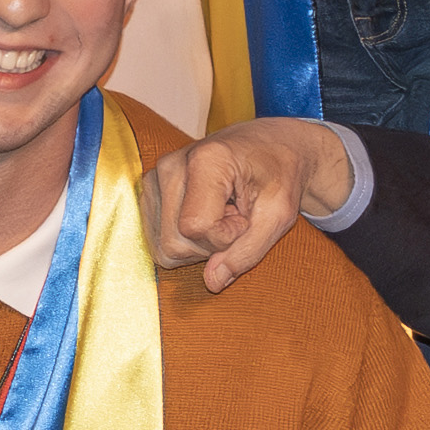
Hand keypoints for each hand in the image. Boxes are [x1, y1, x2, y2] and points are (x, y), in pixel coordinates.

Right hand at [152, 118, 360, 291]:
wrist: (271, 147)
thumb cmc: (280, 176)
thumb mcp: (279, 215)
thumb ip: (248, 251)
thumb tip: (212, 282)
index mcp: (206, 160)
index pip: (196, 227)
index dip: (226, 237)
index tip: (247, 216)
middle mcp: (171, 165)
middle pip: (174, 242)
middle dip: (212, 244)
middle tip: (236, 216)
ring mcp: (155, 177)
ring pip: (164, 246)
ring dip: (199, 243)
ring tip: (222, 214)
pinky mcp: (150, 191)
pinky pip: (159, 241)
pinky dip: (186, 239)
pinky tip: (206, 215)